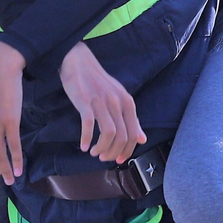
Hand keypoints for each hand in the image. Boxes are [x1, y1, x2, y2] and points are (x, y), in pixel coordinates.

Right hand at [59, 43, 146, 163]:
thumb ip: (131, 119)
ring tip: (94, 152)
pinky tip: (84, 145)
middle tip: (104, 158)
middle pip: (122, 136)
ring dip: (102, 148)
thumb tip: (142, 139)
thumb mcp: (119, 98)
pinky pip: (88, 124)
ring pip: (108, 133)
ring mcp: (101, 102)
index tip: (119, 160)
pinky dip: (86, 138)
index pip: (133, 133)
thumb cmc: (98, 82)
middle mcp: (117, 102)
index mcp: (127, 102)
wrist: (79, 62)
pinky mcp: (85, 101)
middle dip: (114, 152)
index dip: (127, 150)